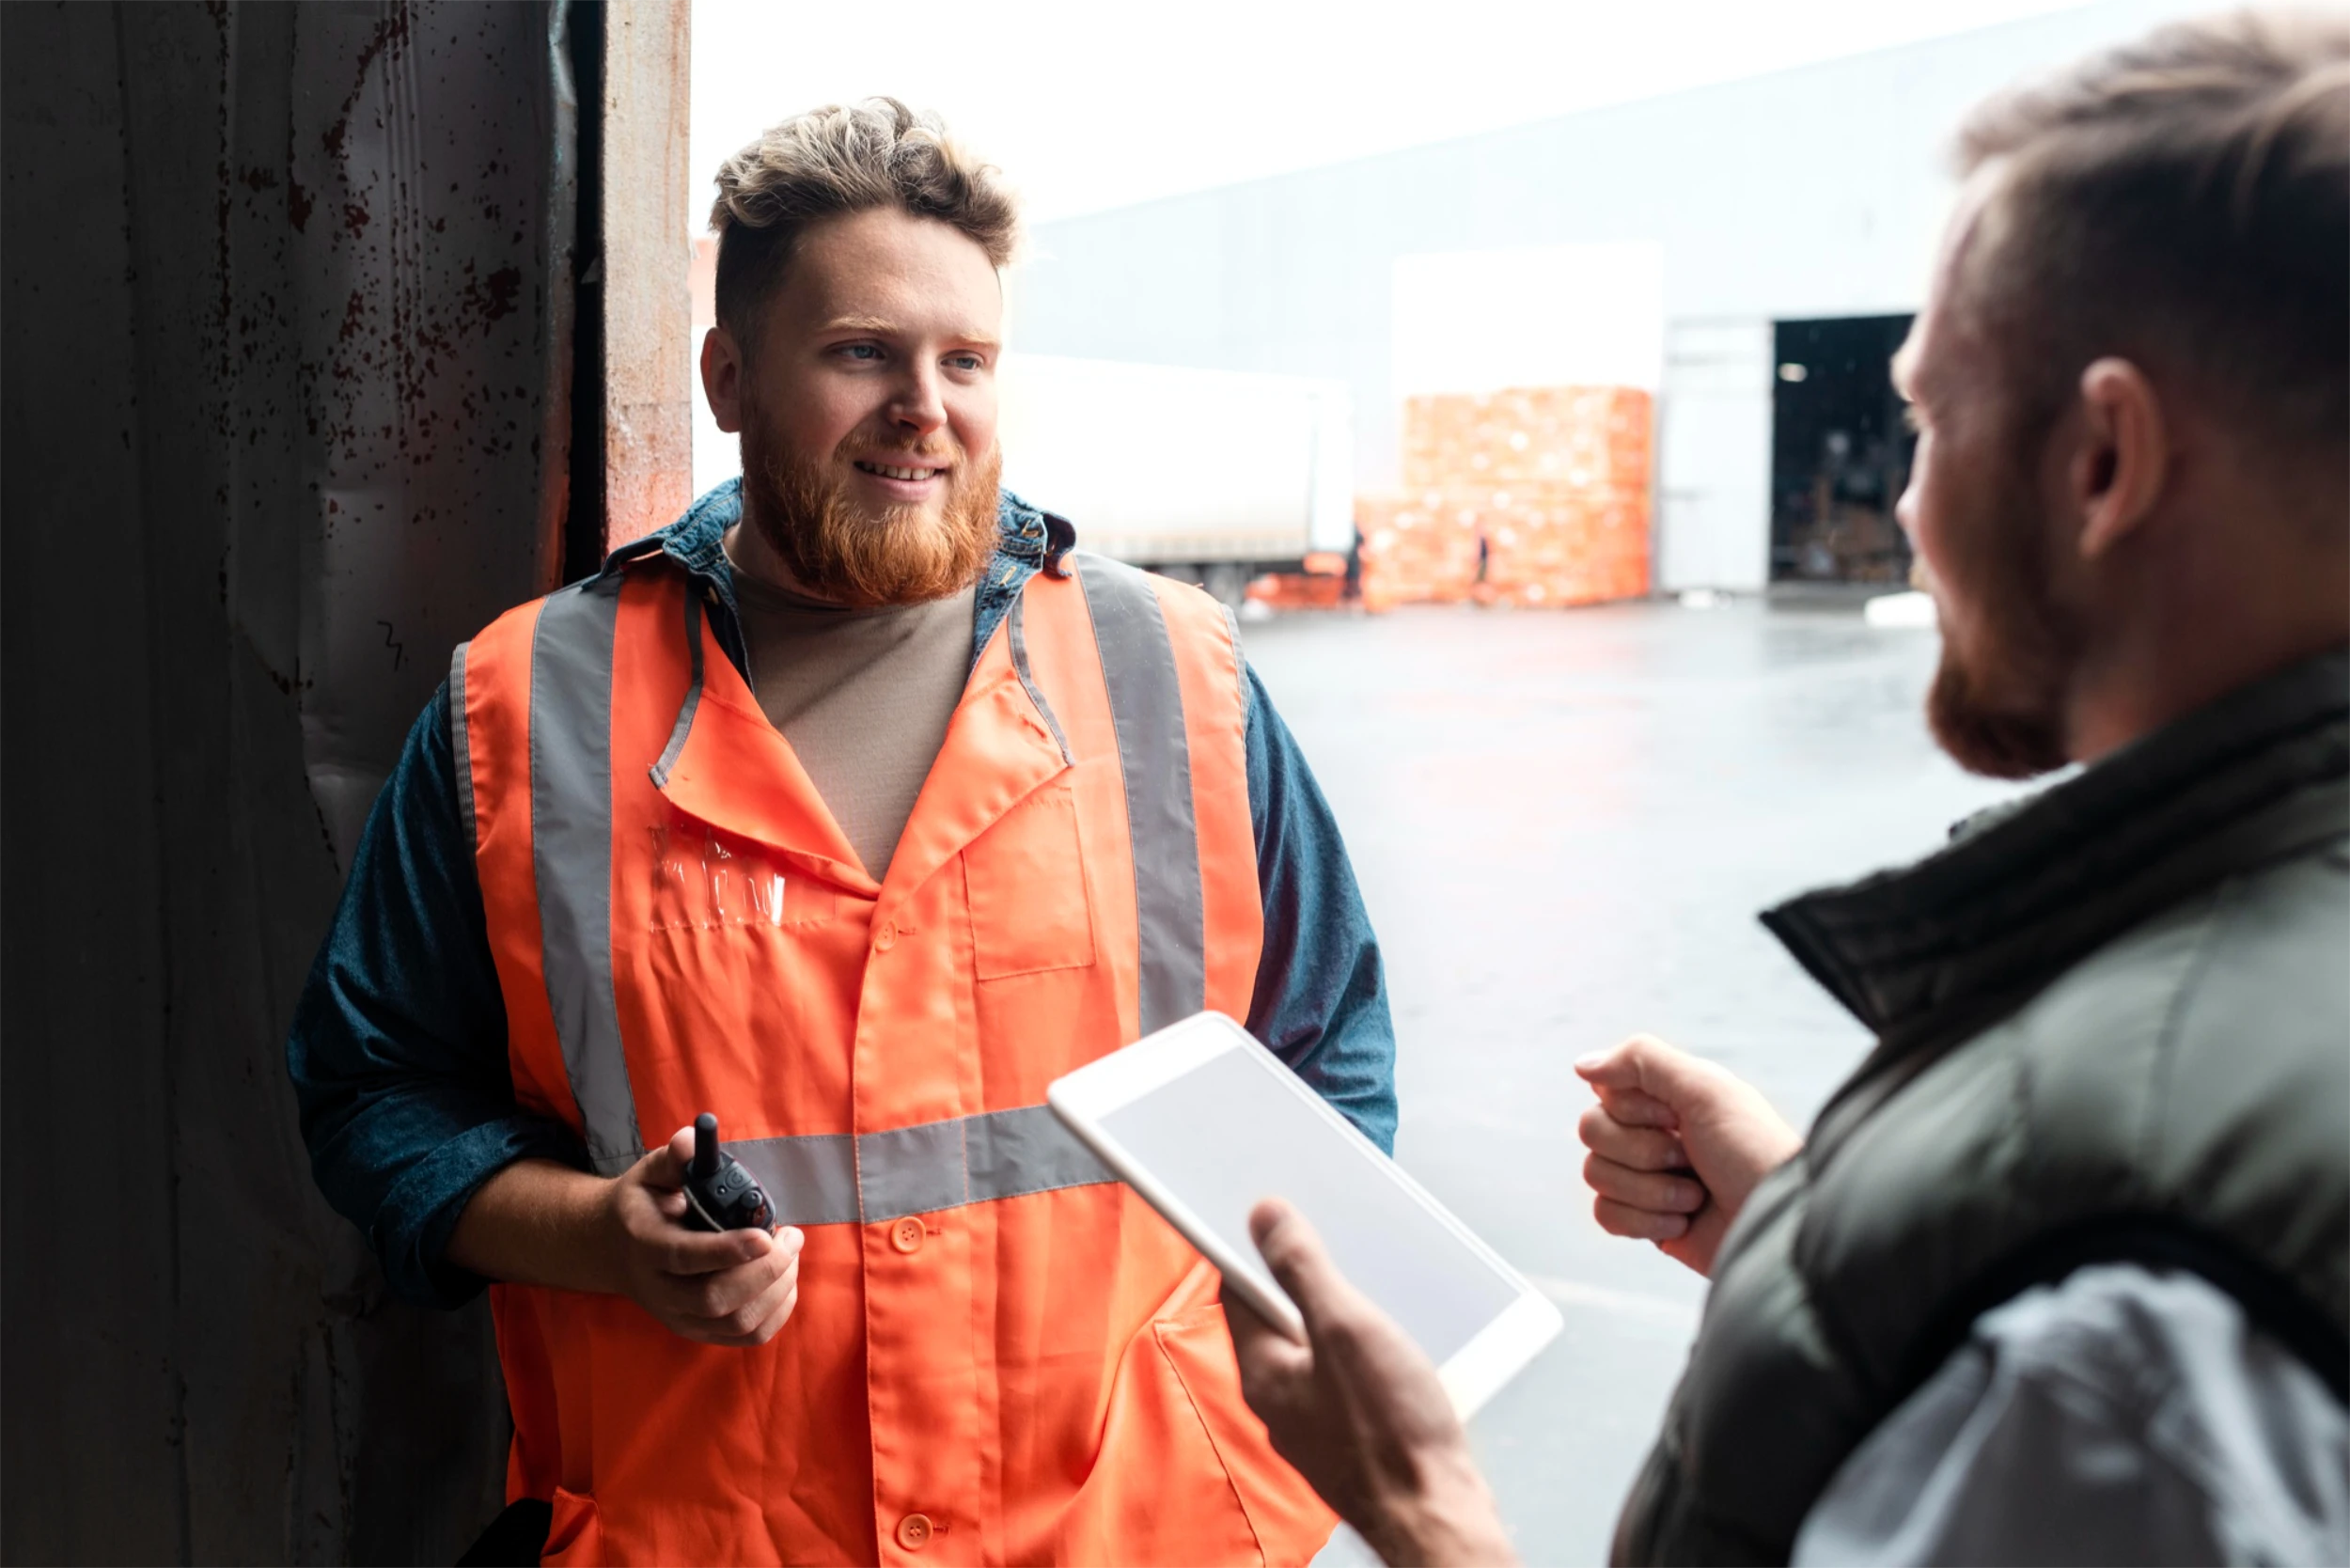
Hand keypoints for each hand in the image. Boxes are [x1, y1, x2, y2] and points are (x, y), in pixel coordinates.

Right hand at [598, 1125, 803, 1345]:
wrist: (614, 1249)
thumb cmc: (644, 1204)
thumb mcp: (650, 1174)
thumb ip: (674, 1158)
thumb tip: (692, 1139)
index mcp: (646, 1246)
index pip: (685, 1257)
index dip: (727, 1250)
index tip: (766, 1235)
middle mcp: (660, 1291)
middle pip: (716, 1299)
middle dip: (766, 1270)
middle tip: (791, 1235)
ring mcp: (679, 1317)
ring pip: (737, 1323)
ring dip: (778, 1288)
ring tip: (790, 1252)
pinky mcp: (699, 1331)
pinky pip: (748, 1336)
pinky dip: (778, 1310)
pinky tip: (784, 1278)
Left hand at [1225, 1201, 1518, 1567]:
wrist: (1437, 1515)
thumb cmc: (1391, 1433)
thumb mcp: (1345, 1327)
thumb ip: (1302, 1269)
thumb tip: (1262, 1216)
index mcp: (1263, 1371)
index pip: (1237, 1290)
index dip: (1254, 1245)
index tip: (1276, 1211)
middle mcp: (1280, 1399)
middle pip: (1279, 1317)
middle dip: (1306, 1277)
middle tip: (1339, 1242)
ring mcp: (1316, 1422)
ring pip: (1317, 1349)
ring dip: (1343, 1315)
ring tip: (1380, 1291)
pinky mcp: (1352, 1439)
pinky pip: (1346, 1379)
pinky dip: (1365, 1353)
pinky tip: (1399, 1345)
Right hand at [1575, 1035, 1801, 1276]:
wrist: (1779, 1226)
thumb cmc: (1754, 1153)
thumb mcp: (1707, 1089)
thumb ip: (1642, 1060)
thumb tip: (1581, 1065)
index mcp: (1667, 1098)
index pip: (1605, 1092)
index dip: (1634, 1110)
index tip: (1678, 1119)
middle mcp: (1653, 1135)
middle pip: (1591, 1131)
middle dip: (1642, 1152)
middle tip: (1689, 1159)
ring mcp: (1646, 1179)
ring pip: (1596, 1175)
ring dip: (1650, 1191)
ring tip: (1695, 1197)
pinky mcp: (1645, 1222)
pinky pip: (1604, 1215)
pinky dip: (1643, 1222)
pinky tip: (1682, 1223)